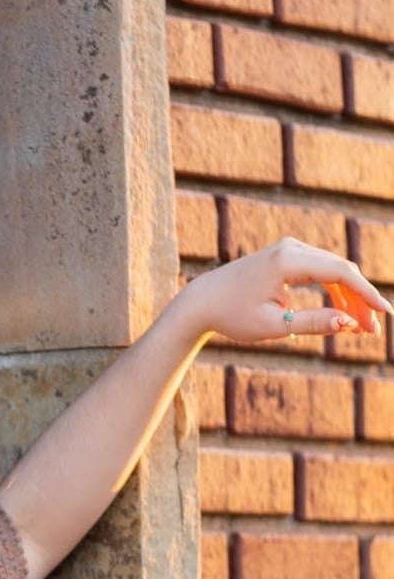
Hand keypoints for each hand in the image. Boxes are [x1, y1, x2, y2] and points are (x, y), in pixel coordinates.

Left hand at [179, 238, 391, 344]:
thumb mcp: (274, 326)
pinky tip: (342, 313)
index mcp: (287, 261)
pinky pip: (321, 271)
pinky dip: (334, 291)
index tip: (384, 314)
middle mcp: (291, 247)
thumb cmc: (233, 315)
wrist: (202, 301)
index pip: (340, 273)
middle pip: (341, 270)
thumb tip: (349, 323)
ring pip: (333, 271)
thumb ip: (313, 323)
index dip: (366, 294)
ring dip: (349, 297)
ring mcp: (290, 248)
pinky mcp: (288, 256)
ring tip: (360, 327)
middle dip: (360, 300)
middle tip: (372, 331)